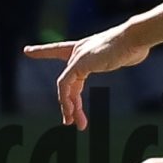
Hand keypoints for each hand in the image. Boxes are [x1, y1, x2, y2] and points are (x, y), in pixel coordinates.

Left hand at [24, 26, 145, 129]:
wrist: (135, 38)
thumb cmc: (134, 45)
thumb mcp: (125, 53)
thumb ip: (122, 56)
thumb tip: (134, 54)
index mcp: (85, 49)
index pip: (58, 50)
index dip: (42, 51)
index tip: (27, 50)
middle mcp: (78, 52)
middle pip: (66, 82)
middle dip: (67, 104)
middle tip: (68, 121)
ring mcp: (77, 57)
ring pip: (65, 87)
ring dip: (69, 108)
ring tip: (73, 124)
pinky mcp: (78, 64)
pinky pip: (66, 86)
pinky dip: (67, 100)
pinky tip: (71, 112)